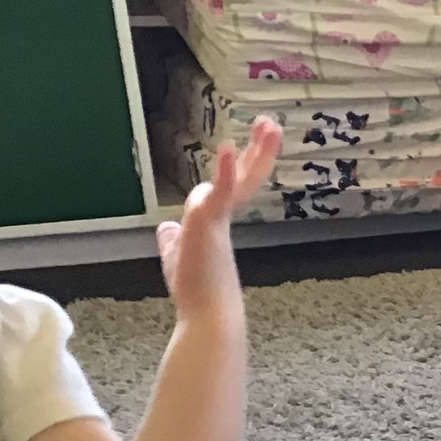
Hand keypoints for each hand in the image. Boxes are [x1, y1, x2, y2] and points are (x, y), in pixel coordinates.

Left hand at [156, 115, 281, 321]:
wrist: (207, 315)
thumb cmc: (195, 292)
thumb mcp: (176, 255)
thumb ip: (174, 238)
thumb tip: (167, 227)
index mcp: (216, 222)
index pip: (233, 186)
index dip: (242, 165)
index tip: (252, 143)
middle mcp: (222, 217)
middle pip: (247, 178)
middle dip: (260, 152)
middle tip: (273, 125)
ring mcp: (217, 219)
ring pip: (241, 180)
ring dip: (256, 152)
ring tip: (269, 125)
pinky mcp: (208, 224)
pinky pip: (219, 193)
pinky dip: (224, 172)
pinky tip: (227, 149)